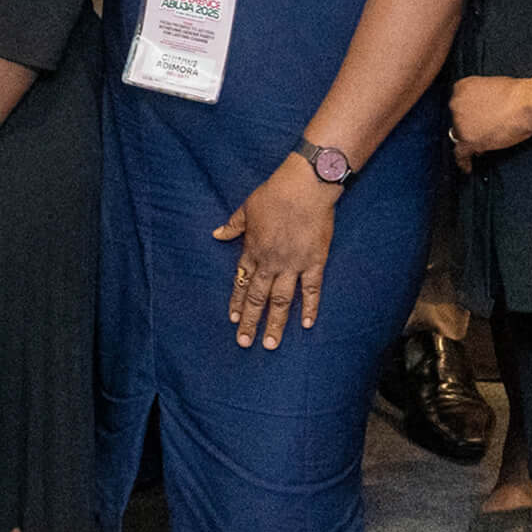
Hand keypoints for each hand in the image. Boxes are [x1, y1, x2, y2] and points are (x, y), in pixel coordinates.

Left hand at [215, 154, 342, 349]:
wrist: (304, 188)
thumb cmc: (274, 194)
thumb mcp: (247, 208)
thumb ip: (233, 226)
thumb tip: (217, 234)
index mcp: (253, 249)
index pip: (243, 282)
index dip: (238, 301)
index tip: (233, 319)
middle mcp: (270, 262)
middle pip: (259, 297)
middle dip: (250, 321)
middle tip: (245, 343)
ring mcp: (293, 264)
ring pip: (282, 300)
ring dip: (275, 323)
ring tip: (270, 344)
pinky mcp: (314, 262)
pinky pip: (312, 290)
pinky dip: (310, 307)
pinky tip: (306, 324)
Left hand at [450, 73, 531, 164]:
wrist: (524, 104)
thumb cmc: (516, 94)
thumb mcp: (491, 86)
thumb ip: (481, 99)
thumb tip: (483, 114)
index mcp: (461, 87)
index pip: (459, 103)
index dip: (468, 112)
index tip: (475, 118)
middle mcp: (455, 103)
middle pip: (458, 119)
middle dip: (470, 125)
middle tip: (485, 129)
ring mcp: (459, 122)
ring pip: (461, 135)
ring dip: (472, 139)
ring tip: (488, 141)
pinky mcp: (468, 139)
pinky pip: (460, 153)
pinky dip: (463, 161)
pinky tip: (467, 168)